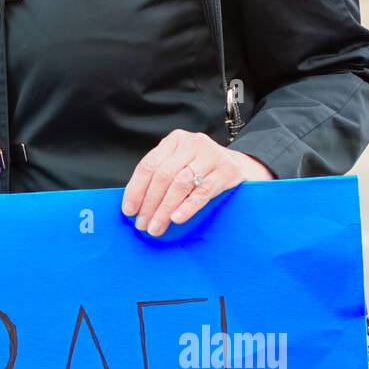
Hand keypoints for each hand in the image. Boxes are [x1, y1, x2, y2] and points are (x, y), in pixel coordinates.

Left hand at [122, 130, 273, 237]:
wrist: (240, 166)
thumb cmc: (202, 170)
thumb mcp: (180, 165)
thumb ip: (160, 177)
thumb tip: (134, 205)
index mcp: (175, 141)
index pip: (149, 165)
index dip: (136, 189)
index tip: (128, 211)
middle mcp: (192, 143)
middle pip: (164, 175)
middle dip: (150, 203)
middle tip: (142, 224)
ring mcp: (211, 155)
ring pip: (181, 183)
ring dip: (165, 209)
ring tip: (156, 227)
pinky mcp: (227, 170)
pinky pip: (204, 191)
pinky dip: (188, 206)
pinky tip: (177, 219)